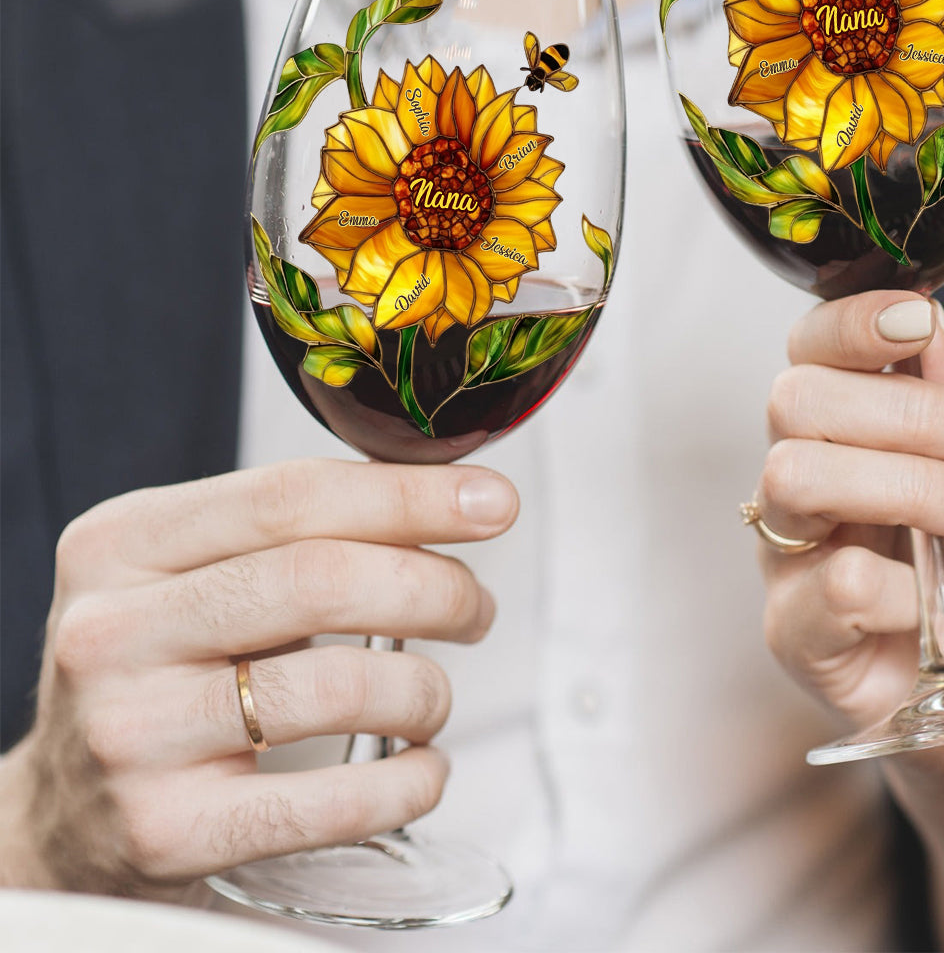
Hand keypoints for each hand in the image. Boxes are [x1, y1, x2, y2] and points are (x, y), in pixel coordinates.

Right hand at [0, 458, 516, 894]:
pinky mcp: (167, 830)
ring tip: (433, 696)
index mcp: (124, 541)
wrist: (66, 808)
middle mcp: (112, 631)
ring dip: (425, 690)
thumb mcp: (193, 571)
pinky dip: (406, 782)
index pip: (294, 495)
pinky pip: (329, 803)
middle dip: (435, 588)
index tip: (494, 505)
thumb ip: (296, 529)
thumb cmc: (163, 665)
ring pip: (338, 686)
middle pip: (322, 579)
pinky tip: (423, 766)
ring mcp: (132, 735)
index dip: (411, 496)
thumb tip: (452, 495)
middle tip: (475, 608)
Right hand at [757, 291, 943, 790]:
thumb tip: (928, 325)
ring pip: (794, 476)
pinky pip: (830, 581)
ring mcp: (789, 552)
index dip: (850, 324)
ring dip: (903, 485)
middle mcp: (804, 478)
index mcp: (847, 431)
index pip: (810, 350)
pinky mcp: (793, 628)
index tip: (916, 321)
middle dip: (899, 411)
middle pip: (793, 400)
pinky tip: (933, 606)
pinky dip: (903, 586)